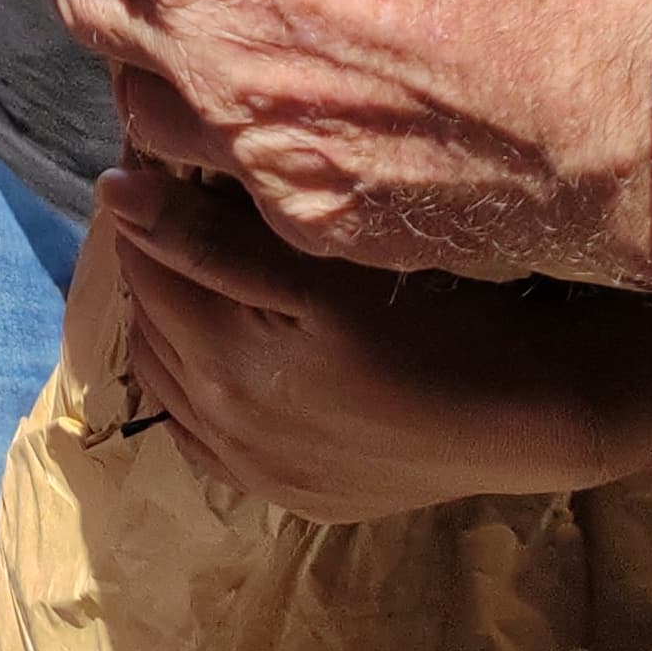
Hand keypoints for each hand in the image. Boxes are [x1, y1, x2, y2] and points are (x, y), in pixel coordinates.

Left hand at [104, 169, 651, 521]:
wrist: (533, 416)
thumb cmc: (447, 315)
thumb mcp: (327, 271)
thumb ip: (213, 235)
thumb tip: (118, 185)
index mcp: (232, 369)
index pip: (147, 267)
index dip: (145, 203)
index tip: (160, 154)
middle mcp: (231, 433)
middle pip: (148, 321)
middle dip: (151, 256)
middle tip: (179, 196)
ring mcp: (260, 472)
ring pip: (165, 375)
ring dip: (168, 314)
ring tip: (203, 257)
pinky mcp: (290, 496)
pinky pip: (200, 434)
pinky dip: (194, 379)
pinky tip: (226, 337)